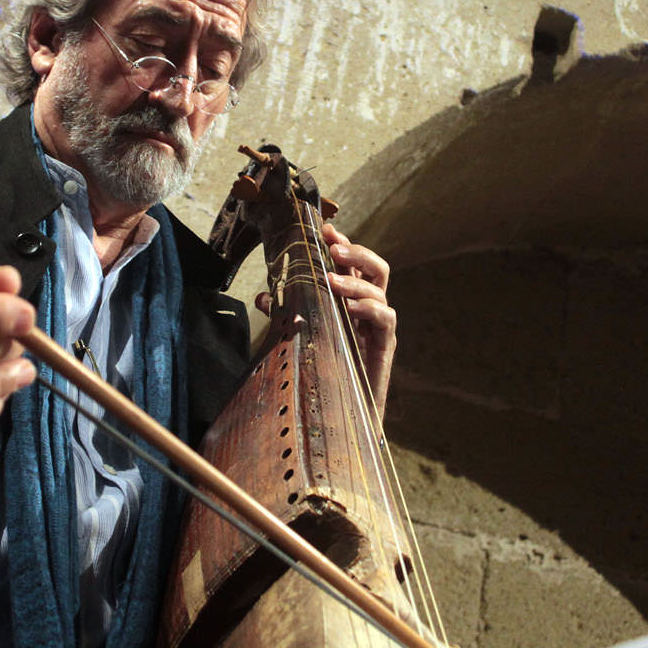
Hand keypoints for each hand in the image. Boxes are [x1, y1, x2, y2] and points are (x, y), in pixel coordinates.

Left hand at [258, 222, 396, 418]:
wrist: (342, 417)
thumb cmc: (323, 372)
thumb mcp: (300, 337)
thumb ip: (287, 314)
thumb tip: (262, 295)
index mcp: (351, 302)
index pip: (353, 265)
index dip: (343, 244)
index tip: (325, 229)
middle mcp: (368, 311)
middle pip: (376, 268)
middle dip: (357, 252)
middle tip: (334, 248)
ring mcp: (378, 328)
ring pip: (379, 291)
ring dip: (354, 281)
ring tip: (330, 281)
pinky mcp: (384, 347)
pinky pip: (385, 319)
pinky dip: (369, 309)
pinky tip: (350, 308)